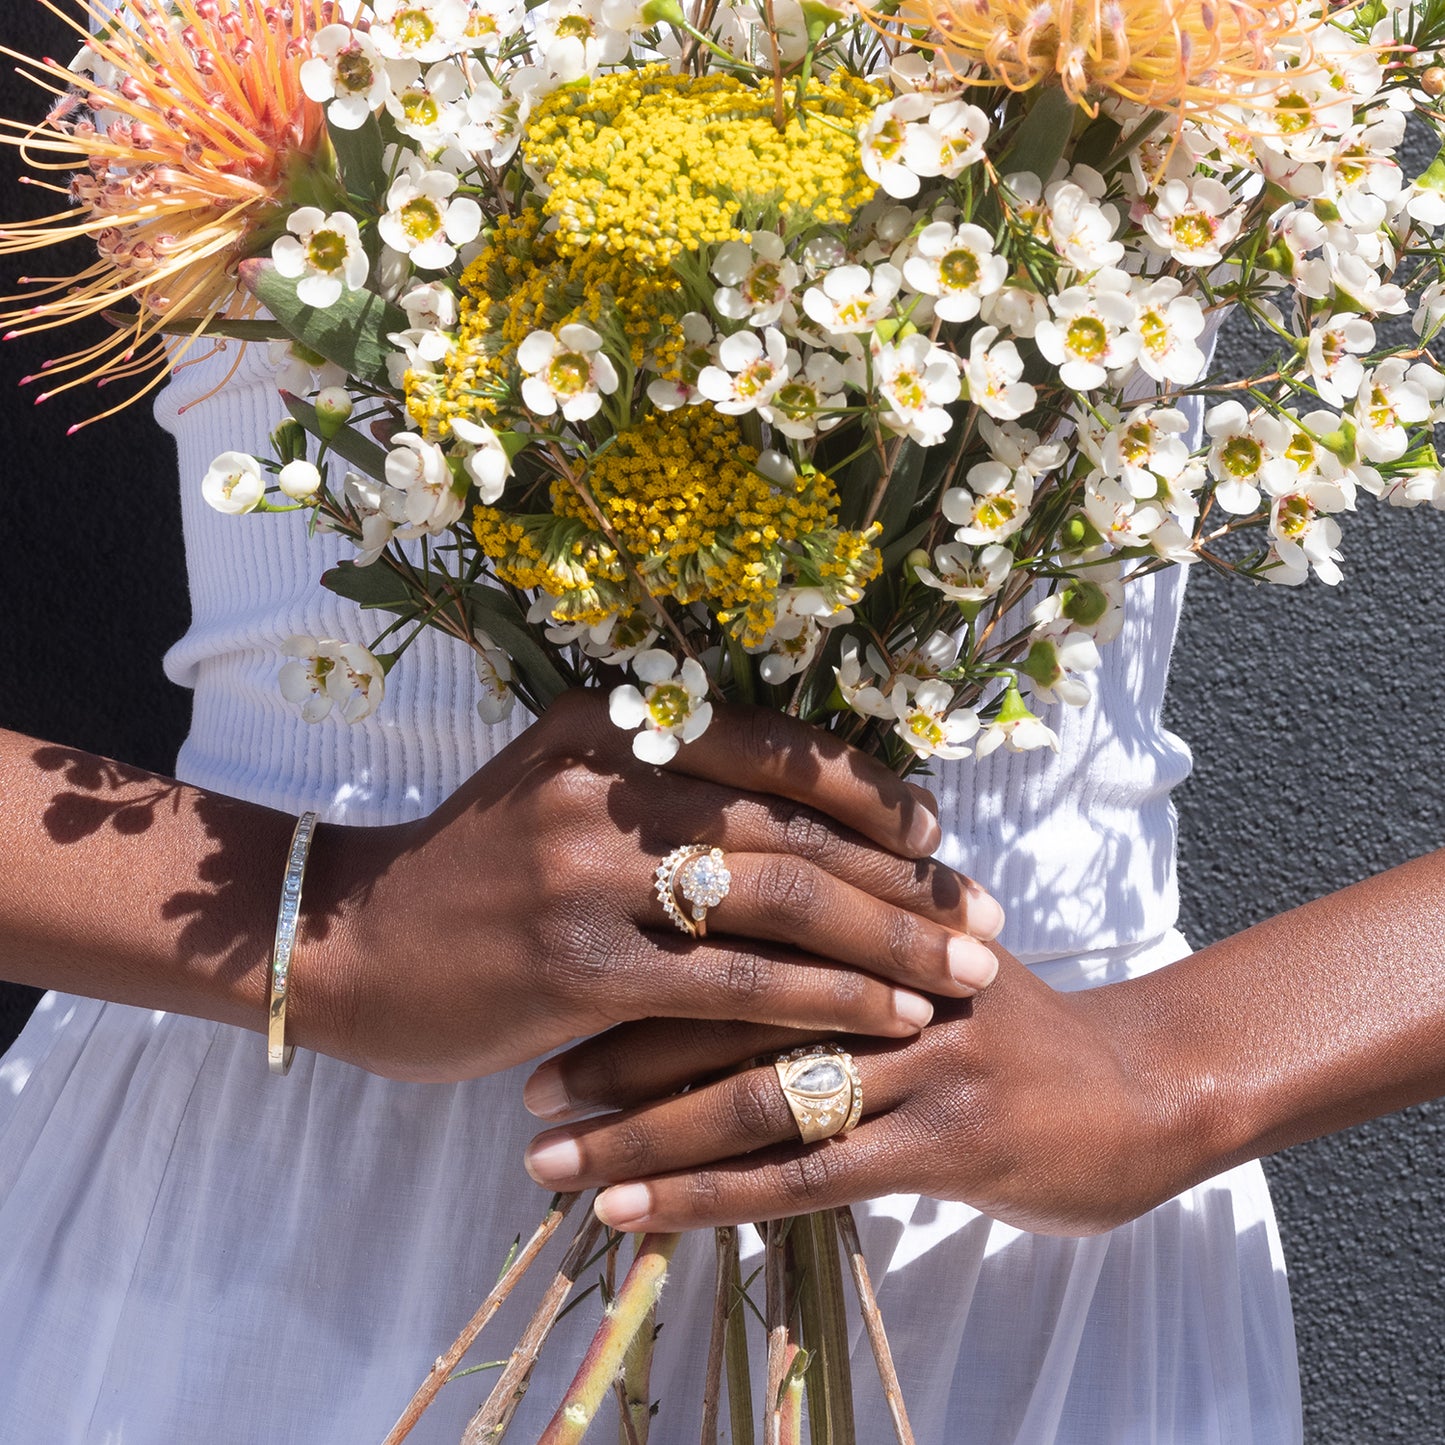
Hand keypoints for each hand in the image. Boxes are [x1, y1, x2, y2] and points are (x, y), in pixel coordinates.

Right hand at [297, 690, 1005, 1081]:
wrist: (346, 940)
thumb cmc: (473, 867)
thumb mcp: (561, 786)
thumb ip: (667, 782)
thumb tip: (804, 815)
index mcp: (610, 721)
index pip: (780, 747)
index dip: (876, 793)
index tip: (944, 835)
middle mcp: (607, 781)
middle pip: (797, 829)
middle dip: (910, 878)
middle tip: (989, 915)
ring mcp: (590, 871)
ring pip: (783, 901)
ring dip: (892, 941)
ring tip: (968, 972)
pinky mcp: (579, 966)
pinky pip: (736, 982)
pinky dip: (826, 1001)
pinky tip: (889, 1021)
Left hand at [519, 949, 1193, 1235]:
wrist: (1146, 1090)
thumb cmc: (1016, 1025)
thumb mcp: (934, 950)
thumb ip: (842, 930)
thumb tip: (727, 913)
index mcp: (879, 912)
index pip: (735, 926)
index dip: (637, 961)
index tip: (549, 994)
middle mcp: (891, 973)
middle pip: (725, 1006)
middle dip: (614, 1053)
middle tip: (525, 1087)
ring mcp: (922, 1057)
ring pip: (752, 1094)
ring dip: (639, 1134)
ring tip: (549, 1161)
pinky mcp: (946, 1142)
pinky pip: (805, 1174)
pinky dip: (709, 1195)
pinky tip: (636, 1216)